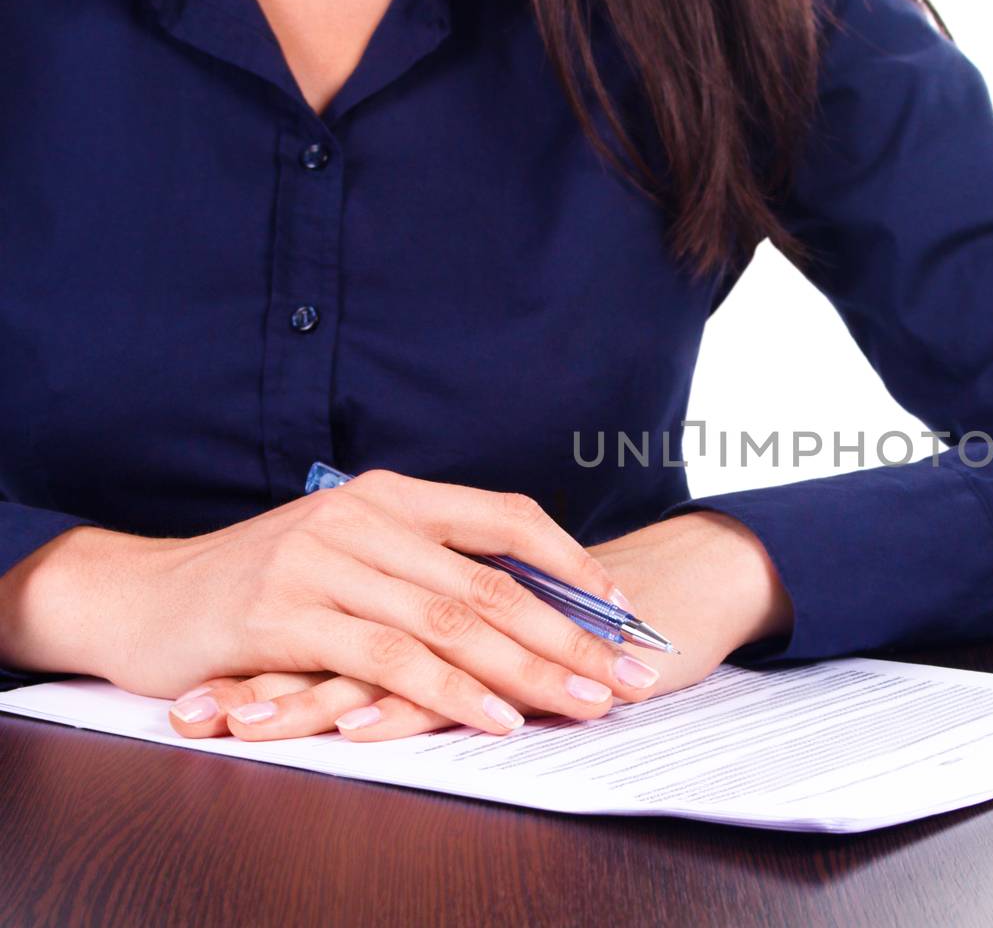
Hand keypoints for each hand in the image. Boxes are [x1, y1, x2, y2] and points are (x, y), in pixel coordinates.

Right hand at [164, 511, 793, 741]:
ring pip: (454, 621)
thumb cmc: (259, 581)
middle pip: (494, 580)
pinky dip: (453, 692)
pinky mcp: (288, 616)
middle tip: (632, 672)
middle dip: (573, 633)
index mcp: (389, 494)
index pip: (505, 518)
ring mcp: (324, 562)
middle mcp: (363, 517)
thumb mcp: (347, 550)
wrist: (141, 596)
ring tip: (588, 702)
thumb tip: (523, 601)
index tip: (626, 609)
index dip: (572, 563)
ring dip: (530, 668)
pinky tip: (499, 718)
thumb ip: (423, 564)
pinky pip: (392, 659)